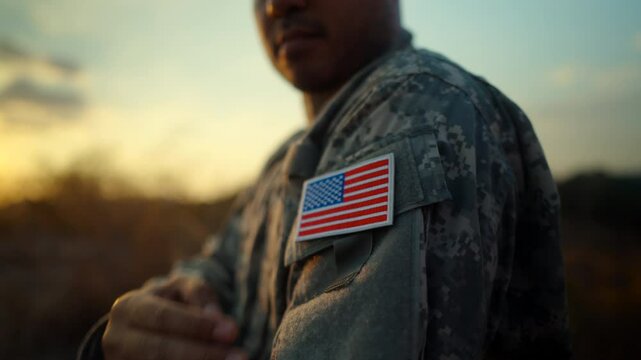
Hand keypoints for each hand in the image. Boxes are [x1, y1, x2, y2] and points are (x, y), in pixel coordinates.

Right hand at [102, 274, 246, 359]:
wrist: (141, 329)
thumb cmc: (169, 304)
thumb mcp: (182, 289)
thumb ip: (200, 295)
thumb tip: (217, 318)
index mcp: (128, 308)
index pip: (163, 317)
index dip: (197, 326)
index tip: (232, 332)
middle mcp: (117, 339)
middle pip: (159, 351)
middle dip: (202, 355)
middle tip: (240, 357)